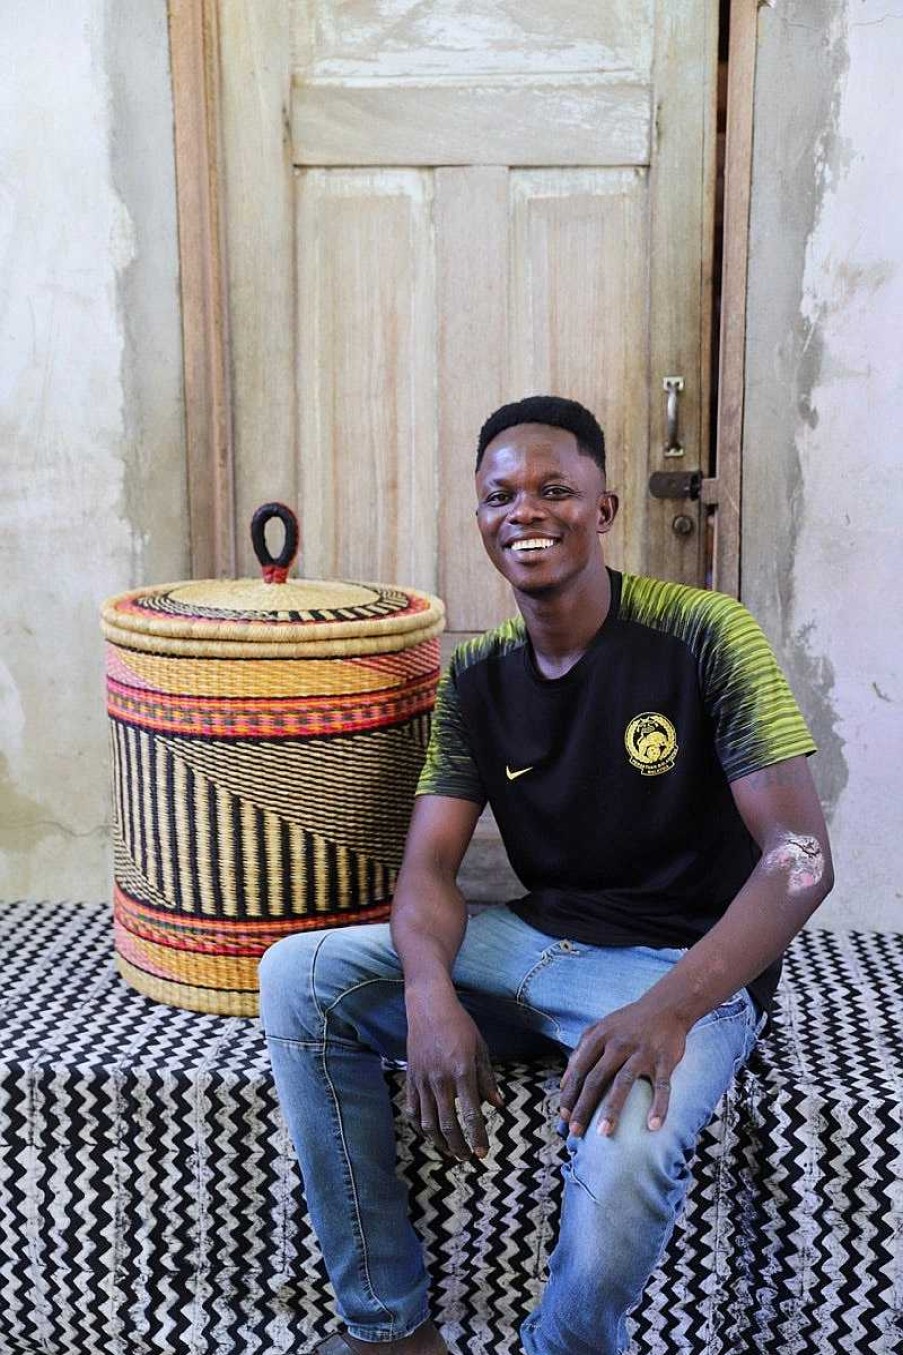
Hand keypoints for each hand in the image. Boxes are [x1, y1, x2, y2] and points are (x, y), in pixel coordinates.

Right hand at [404, 986, 502, 1159]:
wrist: (429, 1006)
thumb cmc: (460, 1025)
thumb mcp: (480, 1048)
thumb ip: (488, 1079)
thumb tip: (498, 1105)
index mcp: (462, 1071)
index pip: (471, 1114)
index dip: (477, 1137)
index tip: (482, 1152)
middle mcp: (440, 1079)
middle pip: (447, 1124)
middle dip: (459, 1146)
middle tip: (467, 1158)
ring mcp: (422, 1080)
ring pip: (428, 1122)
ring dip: (440, 1142)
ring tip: (451, 1152)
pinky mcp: (410, 1078)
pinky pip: (412, 1110)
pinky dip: (420, 1127)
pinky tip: (429, 1134)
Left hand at [558, 998, 688, 1137]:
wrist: (665, 1007)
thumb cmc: (627, 1024)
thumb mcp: (600, 1030)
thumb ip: (581, 1052)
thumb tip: (563, 1084)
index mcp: (599, 1037)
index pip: (579, 1070)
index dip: (569, 1094)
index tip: (563, 1117)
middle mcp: (618, 1044)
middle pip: (596, 1079)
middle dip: (583, 1106)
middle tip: (575, 1131)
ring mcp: (642, 1052)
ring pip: (623, 1082)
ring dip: (613, 1109)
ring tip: (604, 1132)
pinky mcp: (664, 1060)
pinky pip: (662, 1086)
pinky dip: (659, 1106)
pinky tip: (653, 1126)